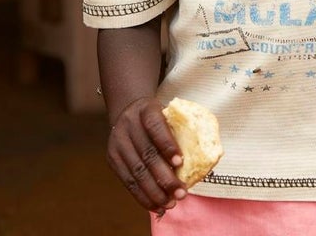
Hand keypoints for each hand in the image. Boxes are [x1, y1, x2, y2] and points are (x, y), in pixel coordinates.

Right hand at [107, 96, 186, 213]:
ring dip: (155, 192)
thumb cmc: (157, 118)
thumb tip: (203, 162)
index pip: (156, 127)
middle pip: (147, 154)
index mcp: (147, 110)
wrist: (127, 111)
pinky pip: (127, 181)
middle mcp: (129, 125)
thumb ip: (180, 132)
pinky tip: (156, 205)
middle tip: (181, 193)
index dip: (167, 145)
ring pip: (137, 171)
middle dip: (165, 178)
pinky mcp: (113, 158)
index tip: (180, 163)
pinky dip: (142, 196)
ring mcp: (118, 143)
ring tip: (170, 204)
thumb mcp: (167, 115)